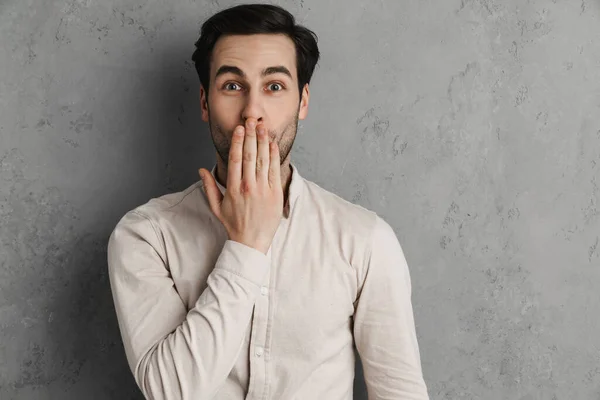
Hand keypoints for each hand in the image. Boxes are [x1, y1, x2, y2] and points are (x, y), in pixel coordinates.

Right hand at [198, 118, 283, 254]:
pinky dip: (274, 156)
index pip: (235, 159)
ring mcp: (263, 190)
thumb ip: (209, 187)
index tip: (239, 129)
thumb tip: (202, 170)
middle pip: (249, 155)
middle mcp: (248, 187)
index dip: (237, 142)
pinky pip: (275, 170)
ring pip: (263, 160)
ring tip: (263, 127)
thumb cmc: (234, 225)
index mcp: (233, 188)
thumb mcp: (216, 207)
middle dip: (251, 136)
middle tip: (252, 121)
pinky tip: (272, 144)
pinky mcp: (275, 194)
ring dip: (263, 141)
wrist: (251, 242)